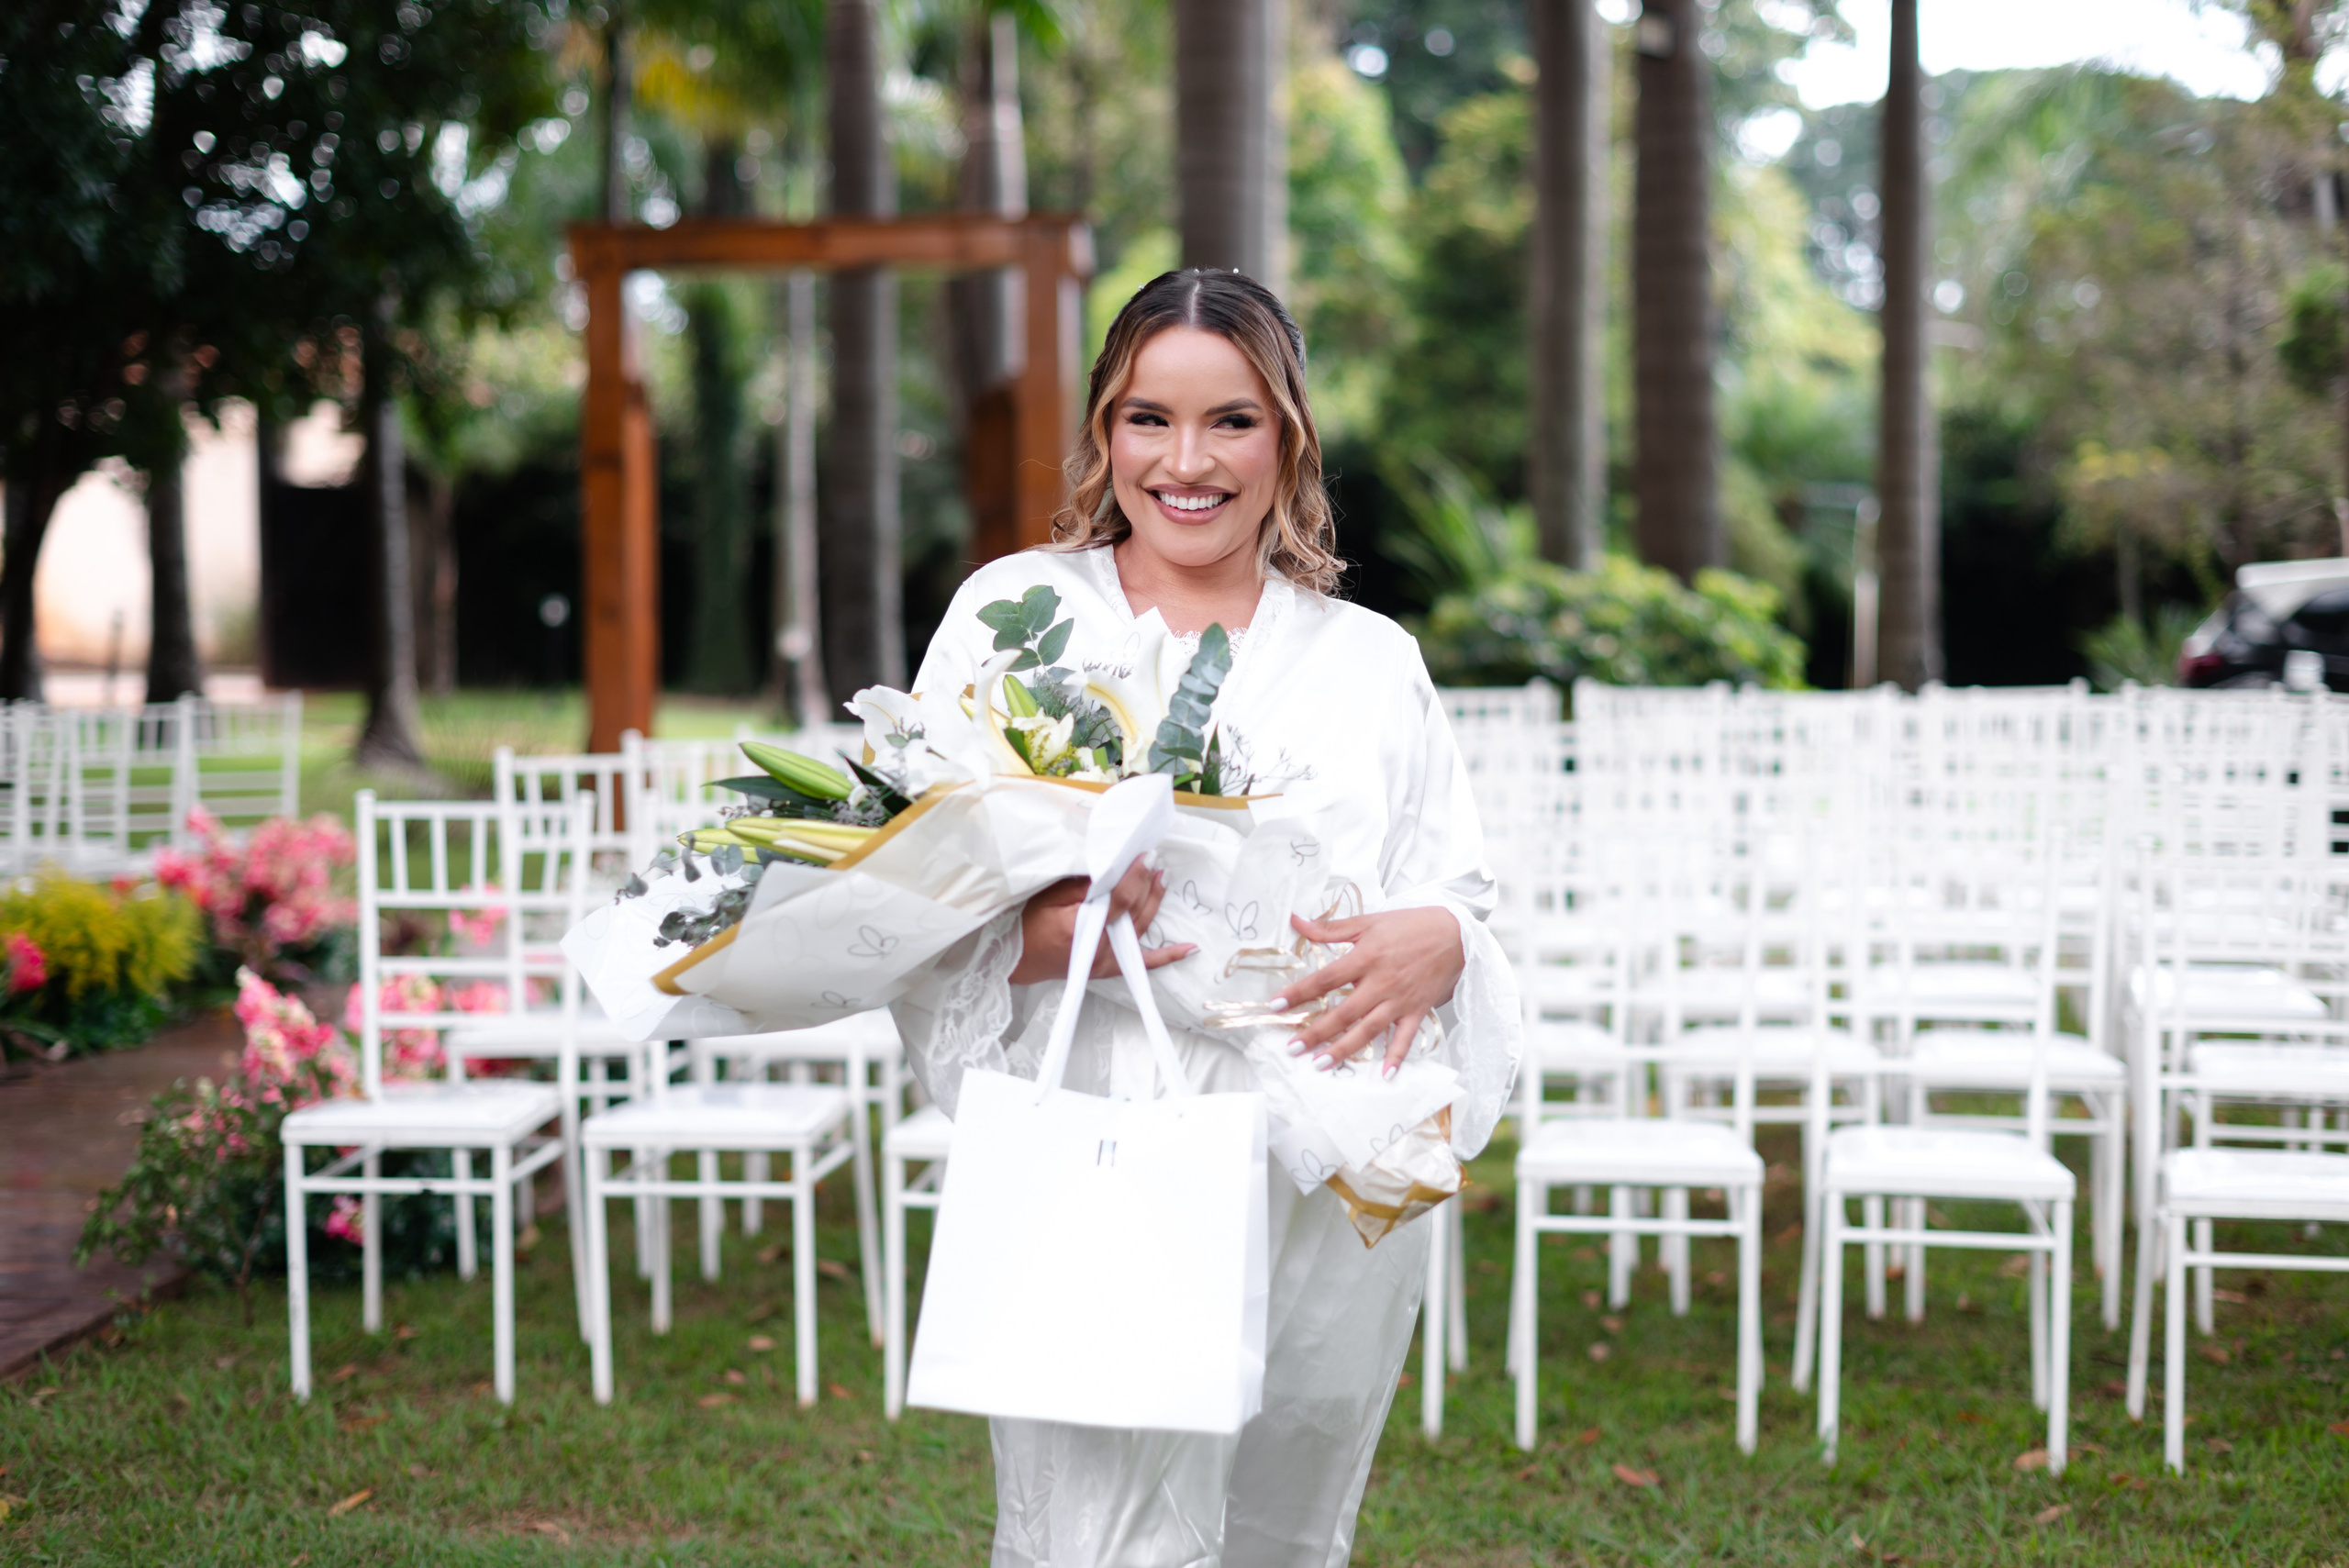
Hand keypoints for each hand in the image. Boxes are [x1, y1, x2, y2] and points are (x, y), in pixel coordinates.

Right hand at [1009, 859, 1194, 984]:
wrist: (1015, 959)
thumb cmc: (1027, 924)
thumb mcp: (1049, 896)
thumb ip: (1082, 886)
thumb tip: (1113, 870)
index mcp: (1080, 928)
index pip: (1120, 899)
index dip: (1136, 877)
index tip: (1147, 856)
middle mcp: (1097, 948)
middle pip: (1134, 913)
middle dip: (1147, 884)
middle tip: (1156, 861)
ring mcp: (1105, 962)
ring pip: (1139, 930)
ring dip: (1154, 903)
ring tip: (1162, 879)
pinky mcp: (1107, 969)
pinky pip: (1142, 963)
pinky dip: (1166, 956)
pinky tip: (1188, 948)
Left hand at [1276, 905, 1463, 1077]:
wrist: (1454, 934)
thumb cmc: (1409, 925)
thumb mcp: (1368, 921)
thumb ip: (1330, 928)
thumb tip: (1295, 922)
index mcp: (1366, 957)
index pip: (1326, 979)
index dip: (1299, 993)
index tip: (1276, 1005)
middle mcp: (1381, 982)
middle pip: (1343, 1012)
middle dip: (1316, 1032)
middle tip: (1293, 1048)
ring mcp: (1399, 1000)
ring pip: (1368, 1030)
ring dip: (1344, 1049)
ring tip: (1320, 1065)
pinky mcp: (1417, 1011)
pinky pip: (1405, 1038)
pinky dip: (1396, 1056)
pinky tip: (1383, 1074)